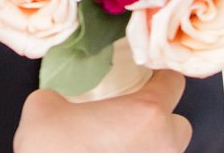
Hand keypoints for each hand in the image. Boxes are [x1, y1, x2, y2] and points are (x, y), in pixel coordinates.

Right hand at [14, 70, 192, 152]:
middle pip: (179, 124)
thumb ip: (61, 96)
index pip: (173, 82)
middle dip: (160, 119)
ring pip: (165, 150)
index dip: (159, 75)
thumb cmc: (53, 150)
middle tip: (130, 115)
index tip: (146, 75)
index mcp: (146, 113)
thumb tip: (56, 101)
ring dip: (148, 144)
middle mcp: (162, 144)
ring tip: (117, 143)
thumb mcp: (45, 106)